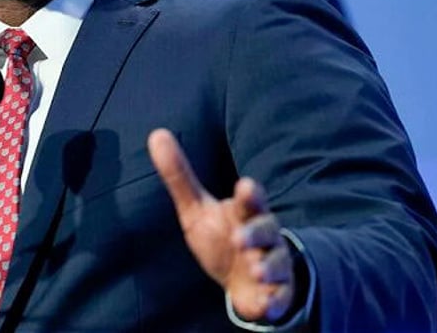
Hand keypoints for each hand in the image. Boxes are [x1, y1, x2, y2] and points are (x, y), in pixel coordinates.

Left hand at [147, 128, 295, 321]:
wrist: (245, 283)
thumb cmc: (221, 237)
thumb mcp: (196, 209)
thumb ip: (179, 175)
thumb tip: (156, 134)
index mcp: (244, 213)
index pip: (249, 200)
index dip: (249, 194)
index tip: (245, 185)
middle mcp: (263, 236)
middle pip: (266, 228)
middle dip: (257, 232)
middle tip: (239, 237)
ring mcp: (272, 264)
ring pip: (277, 262)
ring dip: (268, 266)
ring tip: (255, 270)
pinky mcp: (276, 293)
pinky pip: (279, 296)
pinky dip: (275, 299)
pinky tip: (267, 303)